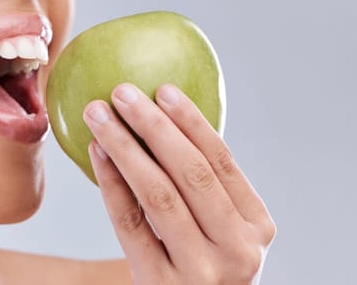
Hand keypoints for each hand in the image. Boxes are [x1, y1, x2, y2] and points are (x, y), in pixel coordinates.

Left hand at [82, 83, 276, 284]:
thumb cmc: (204, 269)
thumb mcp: (225, 236)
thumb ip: (210, 192)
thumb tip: (167, 116)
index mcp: (259, 229)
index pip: (224, 163)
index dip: (193, 123)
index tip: (163, 89)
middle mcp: (238, 252)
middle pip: (193, 174)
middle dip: (155, 127)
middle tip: (123, 93)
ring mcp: (200, 273)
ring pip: (159, 195)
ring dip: (126, 147)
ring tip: (100, 114)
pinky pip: (131, 225)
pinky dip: (112, 184)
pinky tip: (97, 154)